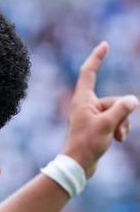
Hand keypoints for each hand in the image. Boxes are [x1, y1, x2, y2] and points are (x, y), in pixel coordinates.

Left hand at [63, 41, 138, 177]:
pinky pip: (114, 122)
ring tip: (118, 137)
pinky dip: (119, 129)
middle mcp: (85, 105)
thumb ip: (122, 109)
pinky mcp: (96, 127)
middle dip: (122, 114)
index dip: (97, 57)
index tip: (105, 45)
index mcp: (83, 100)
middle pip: (113, 100)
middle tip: (118, 131)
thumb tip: (134, 101)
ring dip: (122, 124)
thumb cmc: (87, 144)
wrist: (77, 166)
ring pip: (116, 112)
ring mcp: (91, 116)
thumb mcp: (108, 124)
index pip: (89, 72)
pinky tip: (118, 141)